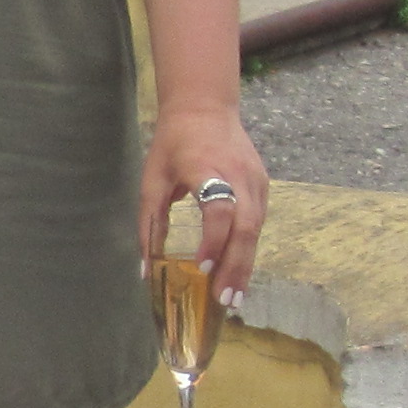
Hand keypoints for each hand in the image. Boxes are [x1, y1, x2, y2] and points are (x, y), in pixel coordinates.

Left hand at [140, 102, 268, 296]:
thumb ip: (149, 224)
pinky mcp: (262, 186)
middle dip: (235, 266)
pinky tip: (239, 273)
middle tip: (224, 300)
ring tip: (233, 297)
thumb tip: (145, 270)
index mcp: (207, 168)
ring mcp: (255, 180)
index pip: (220, 208)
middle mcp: (238, 175)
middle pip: (245, 226)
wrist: (205, 108)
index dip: (214, 240)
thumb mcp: (152, 180)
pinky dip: (249, 250)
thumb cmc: (172, 144)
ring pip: (256, 229)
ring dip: (245, 265)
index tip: (202, 267)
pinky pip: (258, 223)